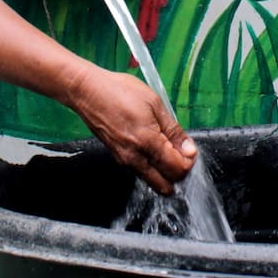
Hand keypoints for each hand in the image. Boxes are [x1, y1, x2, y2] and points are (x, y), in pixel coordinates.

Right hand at [66, 66, 197, 195]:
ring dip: (164, 170)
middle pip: (165, 186)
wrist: (88, 91)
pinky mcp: (117, 157)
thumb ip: (173, 130)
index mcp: (147, 143)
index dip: (189, 161)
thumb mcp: (154, 103)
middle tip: (179, 153)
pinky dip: (151, 165)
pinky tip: (149, 144)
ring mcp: (124, 160)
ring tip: (164, 145)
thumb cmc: (119, 91)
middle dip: (177, 173)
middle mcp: (134, 158)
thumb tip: (189, 150)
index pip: (177, 170)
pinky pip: (140, 170)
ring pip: (152, 180)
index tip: (189, 148)